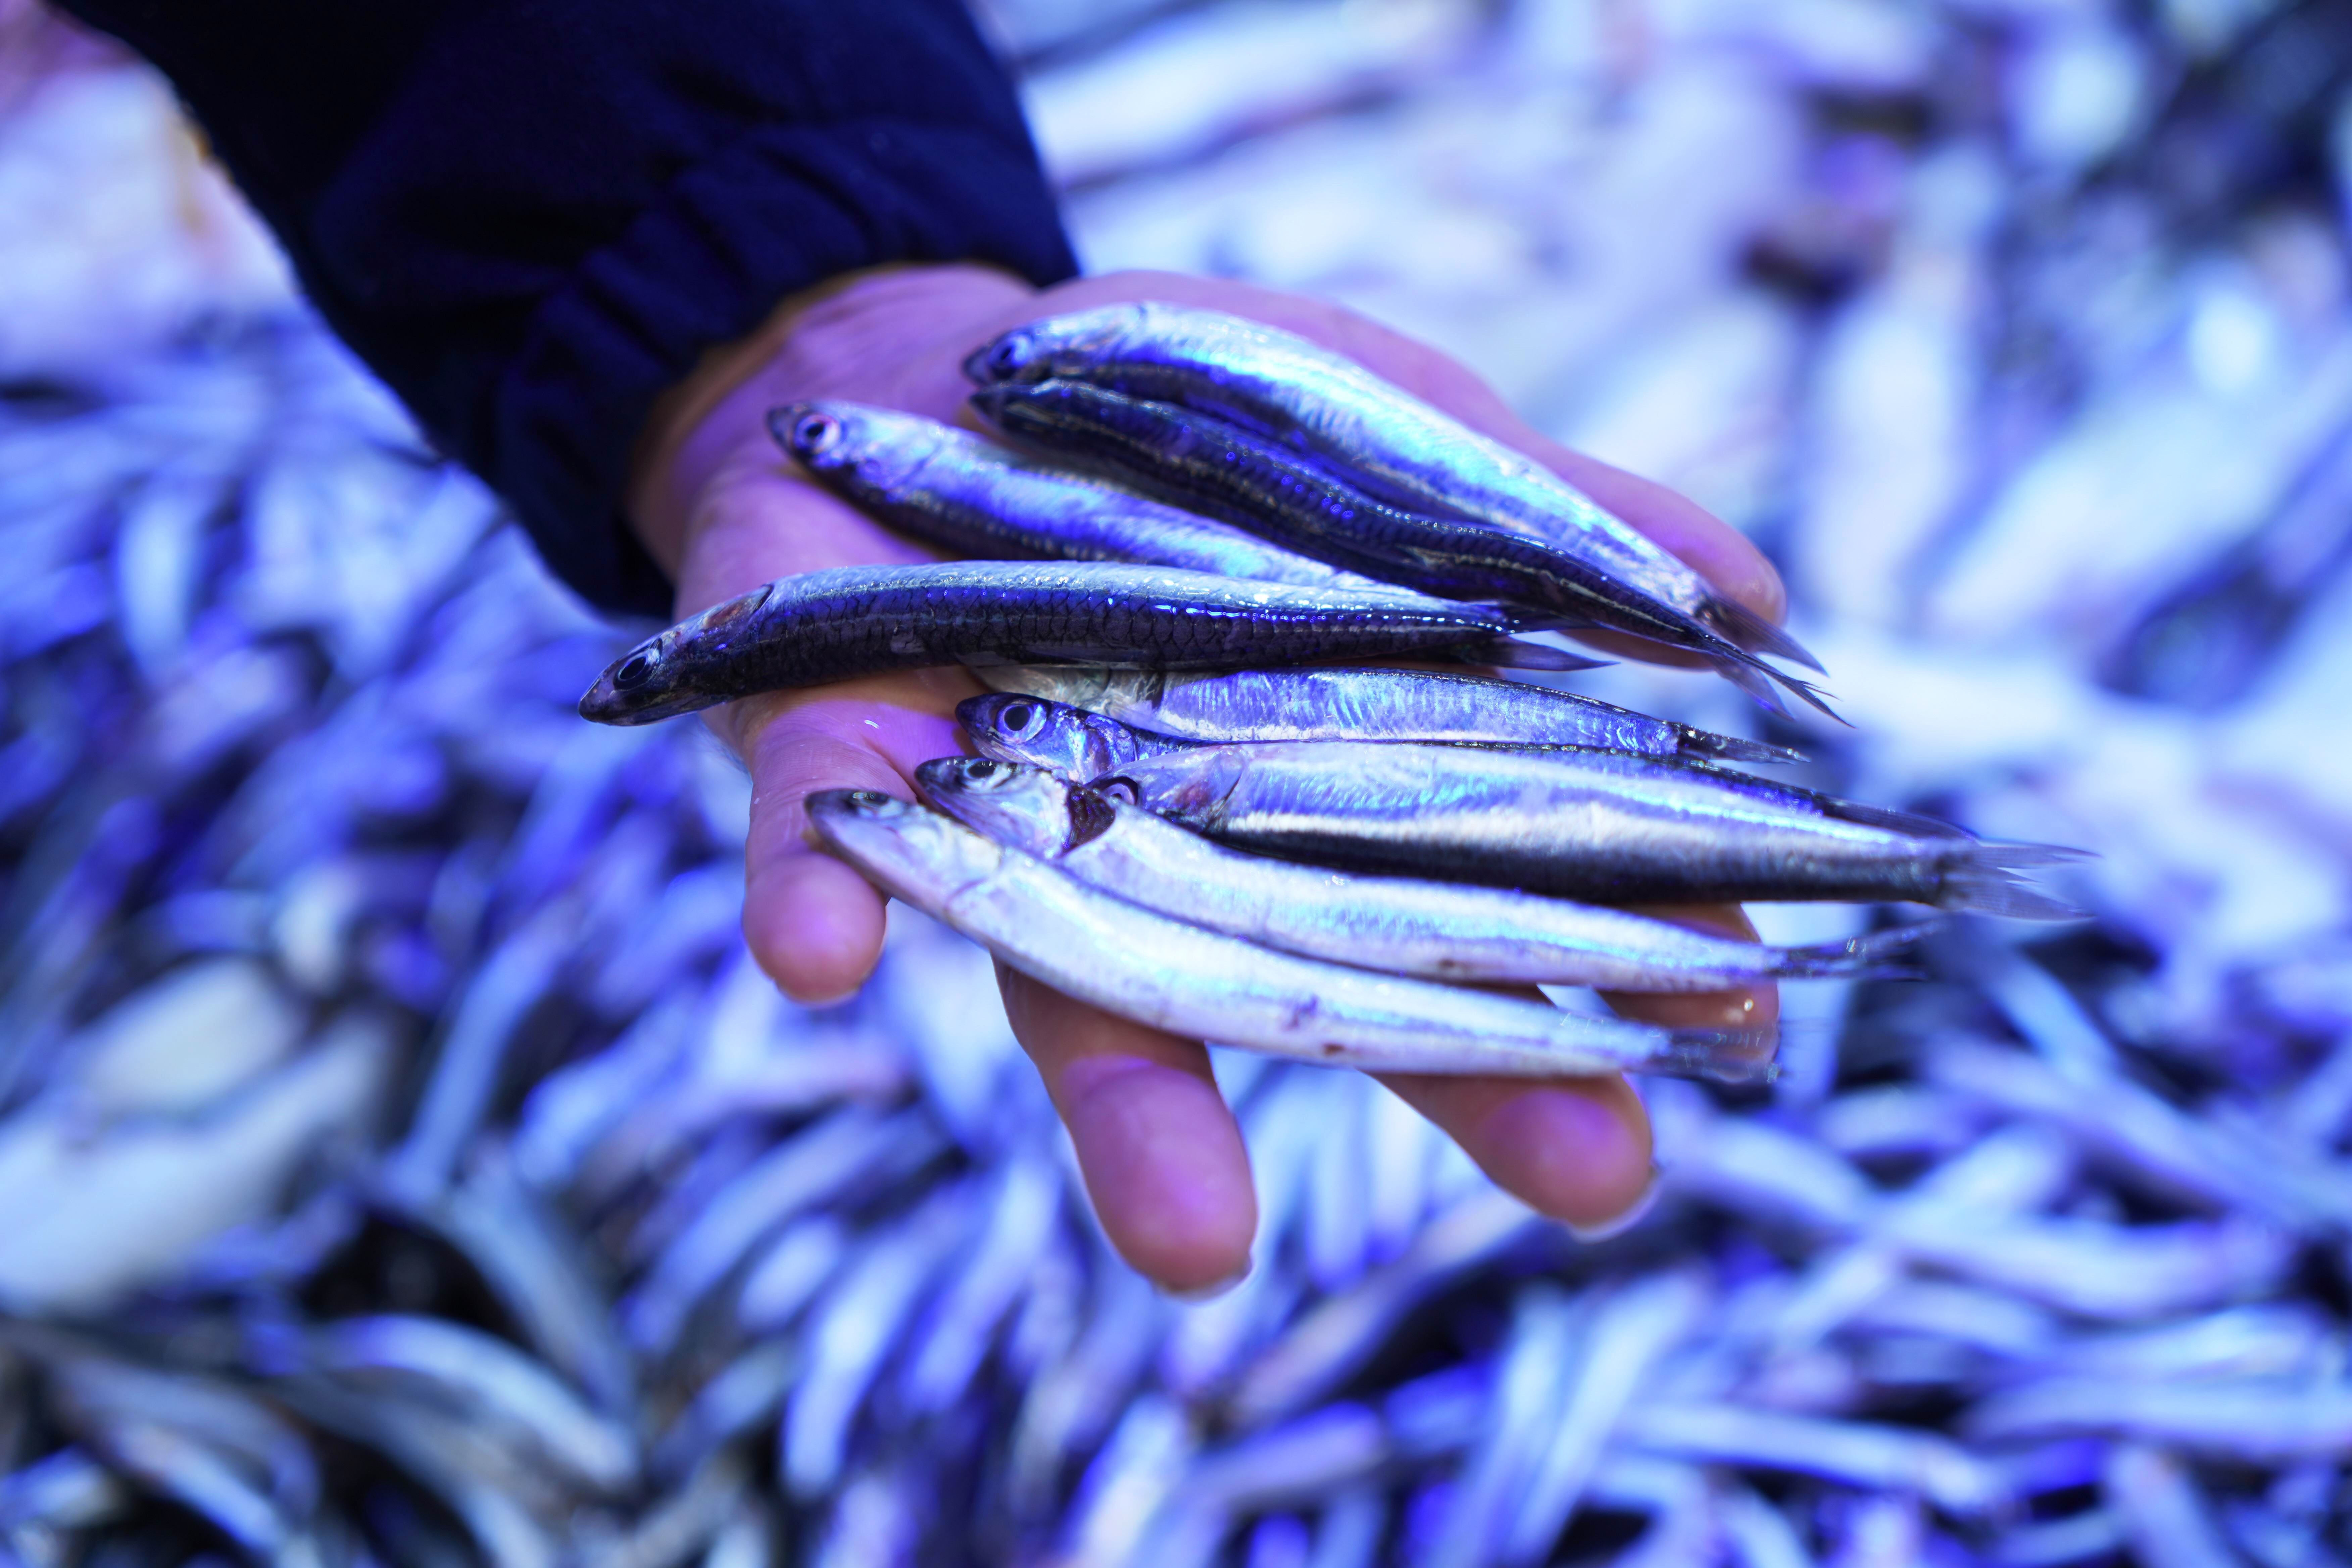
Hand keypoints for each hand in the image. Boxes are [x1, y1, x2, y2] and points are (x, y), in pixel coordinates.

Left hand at [627, 264, 1782, 1293]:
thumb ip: (1539, 510)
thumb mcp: (1377, 421)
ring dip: (1141, 1118)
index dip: (1620, 947)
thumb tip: (1750, 592)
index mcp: (1329, 768)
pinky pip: (823, 841)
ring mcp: (1016, 825)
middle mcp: (1189, 839)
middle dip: (1458, 1080)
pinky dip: (821, 896)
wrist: (915, 371)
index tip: (1738, 1029)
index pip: (1496, 879)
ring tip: (1206, 1245)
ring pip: (1081, 988)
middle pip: (1335, 979)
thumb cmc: (1181, 422)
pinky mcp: (842, 764)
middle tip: (1601, 1177)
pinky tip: (822, 963)